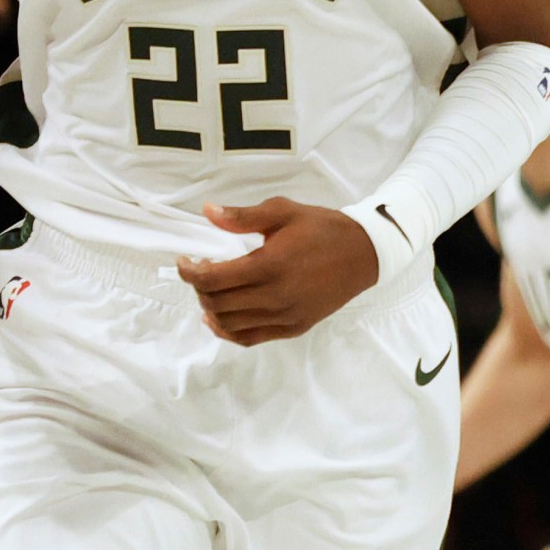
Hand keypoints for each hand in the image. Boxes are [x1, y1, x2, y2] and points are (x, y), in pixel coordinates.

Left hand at [178, 199, 378, 345]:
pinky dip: (227, 331)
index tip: (185, 261)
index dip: (189, 272)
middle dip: (199, 288)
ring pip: (228, 324)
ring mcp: (284, 316)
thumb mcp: (284, 212)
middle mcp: (275, 296)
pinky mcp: (293, 328)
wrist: (365, 254)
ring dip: (211, 308)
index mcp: (270, 265)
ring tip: (213, 291)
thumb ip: (243, 216)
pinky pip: (249, 338)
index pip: (213, 279)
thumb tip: (207, 211)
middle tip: (201, 271)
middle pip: (216, 303)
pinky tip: (221, 317)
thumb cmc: (323, 229)